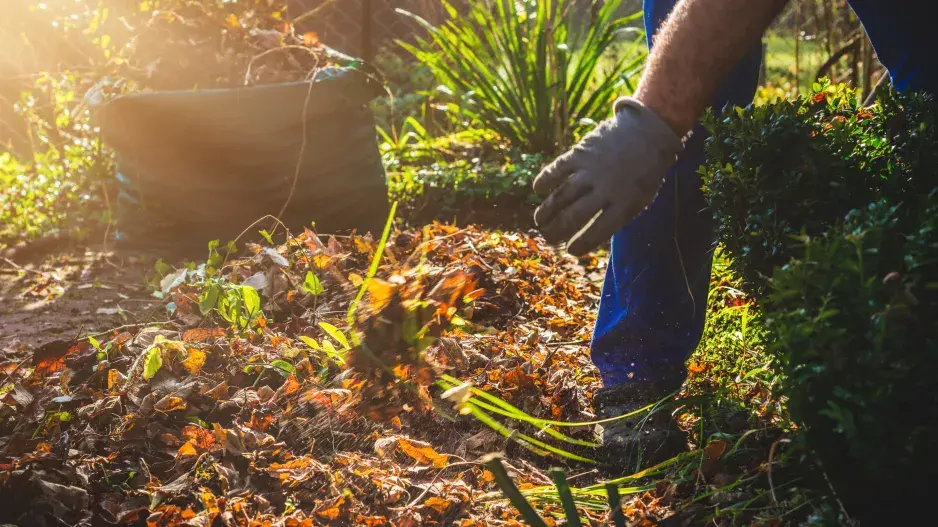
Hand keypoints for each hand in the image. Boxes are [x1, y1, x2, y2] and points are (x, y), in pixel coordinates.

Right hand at [533, 97, 682, 254]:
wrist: (648, 131)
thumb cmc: (644, 172)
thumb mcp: (640, 198)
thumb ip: (617, 214)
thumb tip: (588, 233)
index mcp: (626, 203)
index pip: (598, 230)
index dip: (582, 243)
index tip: (570, 250)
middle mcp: (607, 187)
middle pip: (575, 215)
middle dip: (558, 229)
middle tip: (549, 237)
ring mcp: (592, 169)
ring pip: (562, 195)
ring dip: (547, 210)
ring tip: (539, 220)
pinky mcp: (581, 152)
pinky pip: (558, 169)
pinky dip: (545, 180)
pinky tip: (538, 190)